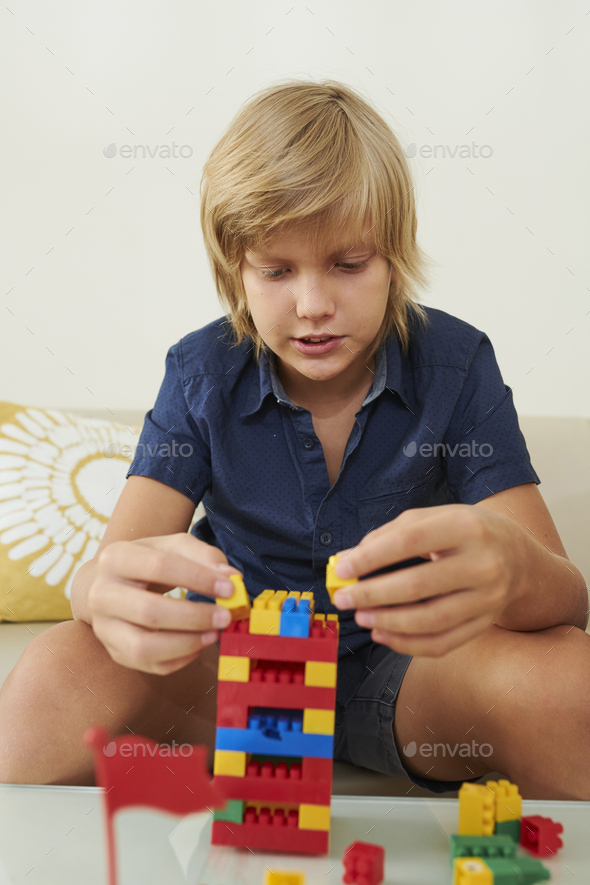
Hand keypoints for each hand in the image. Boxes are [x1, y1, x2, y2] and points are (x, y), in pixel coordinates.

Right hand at [88, 534, 241, 673]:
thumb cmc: (149, 563)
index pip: (160, 566)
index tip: (229, 588)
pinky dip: (179, 660)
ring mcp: (104, 628)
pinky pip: (148, 665)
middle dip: (194, 617)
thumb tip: (231, 576)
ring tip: (213, 634)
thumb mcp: (173, 547)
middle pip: (149, 612)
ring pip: (143, 648)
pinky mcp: (114, 652)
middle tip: (225, 617)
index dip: (199, 578)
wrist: (112, 583)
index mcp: (115, 558)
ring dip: (186, 644)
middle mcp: (101, 594)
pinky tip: (198, 645)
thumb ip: (204, 555)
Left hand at [332, 504, 525, 656]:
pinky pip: (443, 643)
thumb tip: (347, 560)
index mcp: (466, 526)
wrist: (519, 556)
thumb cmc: (464, 533)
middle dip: (373, 594)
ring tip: (361, 617)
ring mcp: (488, 598)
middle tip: (343, 598)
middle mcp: (482, 563)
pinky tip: (382, 634)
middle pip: (418, 585)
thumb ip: (390, 535)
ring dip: (388, 622)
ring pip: (430, 620)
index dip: (371, 558)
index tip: (341, 569)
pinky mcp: (485, 624)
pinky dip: (407, 644)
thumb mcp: (434, 518)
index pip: (409, 541)